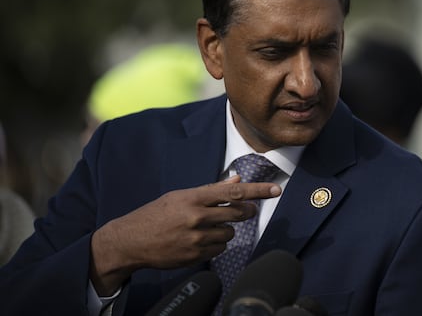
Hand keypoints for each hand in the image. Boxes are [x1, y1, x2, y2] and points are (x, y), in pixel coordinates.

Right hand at [89, 176, 280, 294]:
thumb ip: (211, 189)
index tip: (276, 189)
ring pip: (230, 234)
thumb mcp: (181, 196)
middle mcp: (197, 217)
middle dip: (247, 211)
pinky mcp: (195, 256)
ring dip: (226, 230)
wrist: (130, 241)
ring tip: (208, 227)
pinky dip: (216, 245)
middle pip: (238, 213)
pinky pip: (219, 250)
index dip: (258, 191)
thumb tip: (238, 180)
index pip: (234, 193)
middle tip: (247, 210)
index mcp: (194, 198)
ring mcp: (196, 238)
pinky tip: (200, 241)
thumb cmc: (156, 214)